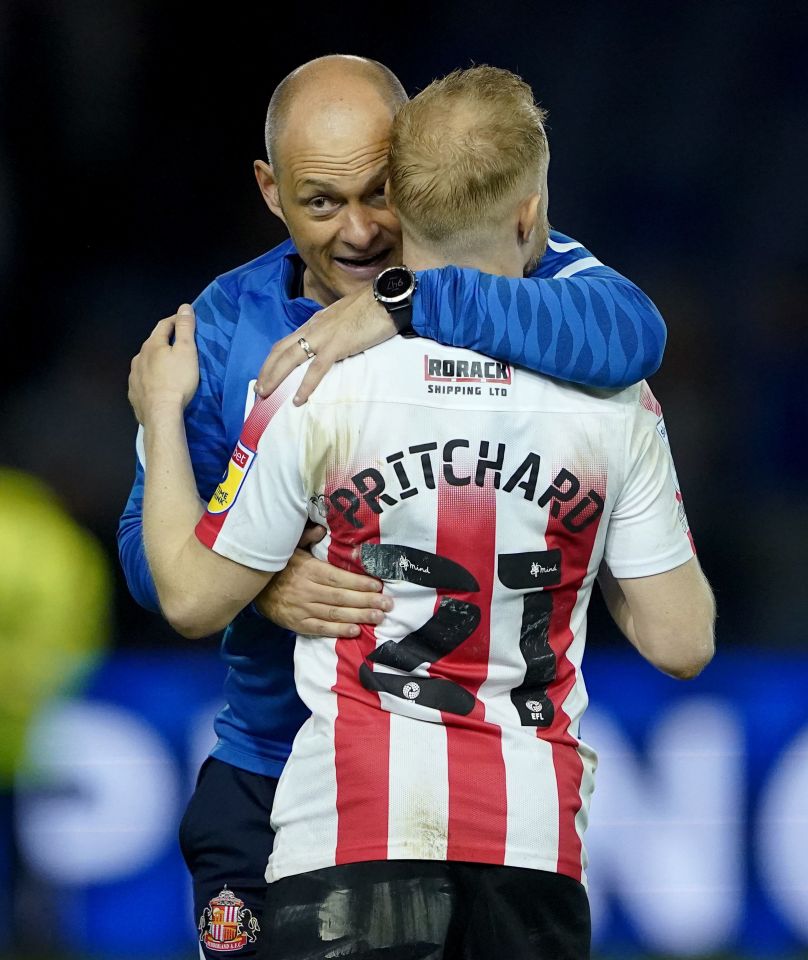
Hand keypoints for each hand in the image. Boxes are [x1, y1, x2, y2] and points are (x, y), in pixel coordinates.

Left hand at [129, 304, 198, 423]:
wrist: (161, 414)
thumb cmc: (177, 380)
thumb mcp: (187, 351)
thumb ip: (185, 328)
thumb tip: (184, 307)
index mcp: (152, 344)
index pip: (164, 325)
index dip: (176, 320)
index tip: (186, 320)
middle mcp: (139, 357)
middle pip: (153, 343)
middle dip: (165, 341)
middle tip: (179, 345)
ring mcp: (133, 376)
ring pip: (146, 362)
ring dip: (156, 360)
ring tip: (168, 366)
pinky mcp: (134, 393)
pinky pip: (143, 380)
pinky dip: (150, 378)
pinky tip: (157, 385)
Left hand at [254, 286, 402, 403]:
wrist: (387, 297)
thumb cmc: (371, 308)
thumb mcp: (344, 319)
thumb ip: (332, 330)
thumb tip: (330, 345)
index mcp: (315, 322)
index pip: (286, 342)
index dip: (273, 360)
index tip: (266, 375)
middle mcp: (313, 328)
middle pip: (281, 350)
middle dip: (266, 371)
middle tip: (258, 390)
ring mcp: (324, 336)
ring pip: (290, 358)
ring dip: (275, 377)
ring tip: (266, 394)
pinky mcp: (337, 345)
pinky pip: (316, 369)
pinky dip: (305, 386)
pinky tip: (298, 399)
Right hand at [254, 546, 392, 637]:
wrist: (253, 589)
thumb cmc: (279, 567)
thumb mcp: (291, 548)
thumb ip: (307, 538)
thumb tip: (322, 529)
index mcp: (308, 570)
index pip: (338, 578)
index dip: (359, 583)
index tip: (377, 585)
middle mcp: (307, 590)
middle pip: (341, 597)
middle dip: (366, 601)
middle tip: (387, 604)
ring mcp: (302, 609)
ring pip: (334, 614)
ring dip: (358, 616)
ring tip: (378, 617)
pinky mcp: (297, 624)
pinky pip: (321, 628)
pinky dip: (338, 630)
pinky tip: (355, 630)